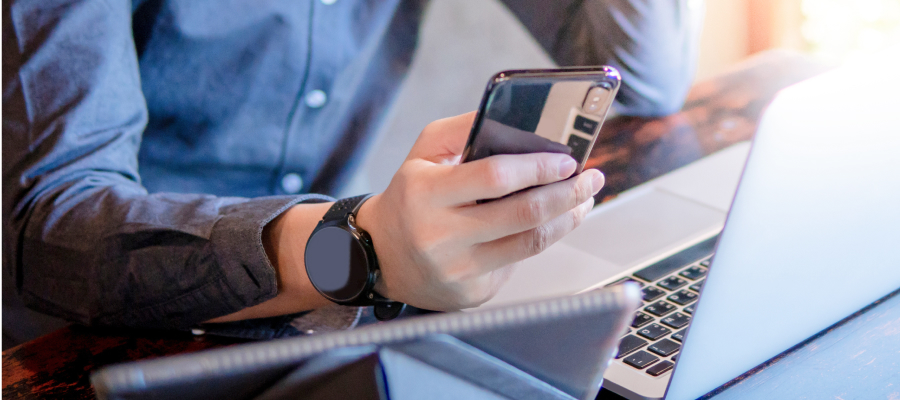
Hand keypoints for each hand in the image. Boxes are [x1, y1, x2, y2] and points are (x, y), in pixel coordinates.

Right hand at [355, 112, 603, 310]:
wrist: (380, 255)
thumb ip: (465, 129)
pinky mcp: (471, 293)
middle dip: (567, 193)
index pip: (496, 177)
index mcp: (426, 192)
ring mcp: (457, 269)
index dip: (539, 168)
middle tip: (590, 178)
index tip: (567, 159)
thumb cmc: (410, 196)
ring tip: (582, 199)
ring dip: (567, 219)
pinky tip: (548, 224)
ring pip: (530, 243)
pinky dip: (538, 240)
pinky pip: (518, 264)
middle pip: (524, 214)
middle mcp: (440, 235)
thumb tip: (518, 118)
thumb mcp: (423, 152)